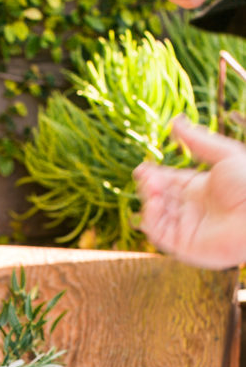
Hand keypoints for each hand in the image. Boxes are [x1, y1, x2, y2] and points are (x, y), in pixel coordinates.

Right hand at [134, 116, 245, 268]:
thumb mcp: (224, 154)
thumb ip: (197, 140)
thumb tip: (175, 121)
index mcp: (199, 189)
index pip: (168, 182)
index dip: (154, 175)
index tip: (142, 168)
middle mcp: (191, 209)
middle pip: (160, 197)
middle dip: (149, 186)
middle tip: (146, 176)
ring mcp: (186, 228)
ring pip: (156, 215)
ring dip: (149, 200)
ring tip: (152, 187)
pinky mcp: (183, 245)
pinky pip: (159, 234)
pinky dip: (151, 219)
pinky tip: (155, 203)